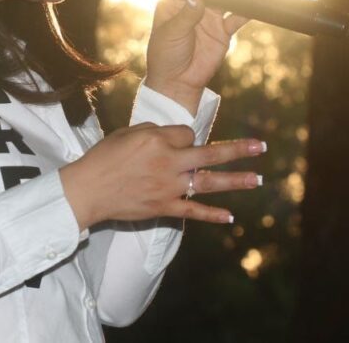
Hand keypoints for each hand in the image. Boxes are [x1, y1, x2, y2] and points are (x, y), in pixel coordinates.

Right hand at [58, 122, 265, 229]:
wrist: (87, 190)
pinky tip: (230, 217)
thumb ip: (153, 133)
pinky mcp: (164, 208)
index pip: (187, 133)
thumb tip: (174, 137)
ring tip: (258, 178)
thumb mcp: (127, 133)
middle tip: (261, 146)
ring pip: (209, 182)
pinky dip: (212, 215)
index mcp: (158, 141)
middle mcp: (168, 162)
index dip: (183, 136)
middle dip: (238, 150)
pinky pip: (193, 212)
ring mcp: (169, 187)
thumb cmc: (103, 158)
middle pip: (210, 153)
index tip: (172, 142)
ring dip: (236, 180)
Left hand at [143, 0, 249, 112]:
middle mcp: (193, 6)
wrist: (177, 82)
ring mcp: (209, 18)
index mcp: (174, 2)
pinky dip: (247, 10)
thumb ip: (186, 15)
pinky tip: (256, 2)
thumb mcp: (172, 33)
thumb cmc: (165, 55)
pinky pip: (237, 18)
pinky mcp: (222, 32)